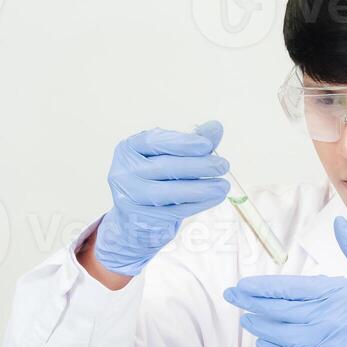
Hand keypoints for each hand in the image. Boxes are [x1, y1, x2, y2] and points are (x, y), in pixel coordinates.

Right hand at [93, 121, 230, 276]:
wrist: (137, 219)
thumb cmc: (156, 180)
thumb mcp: (170, 157)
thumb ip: (191, 142)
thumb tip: (216, 127)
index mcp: (128, 149)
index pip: (154, 142)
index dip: (182, 143)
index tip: (207, 145)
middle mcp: (123, 172)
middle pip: (164, 166)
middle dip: (197, 165)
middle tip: (223, 165)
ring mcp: (129, 197)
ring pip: (168, 191)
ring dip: (200, 188)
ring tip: (223, 185)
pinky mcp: (141, 218)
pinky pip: (173, 211)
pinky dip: (197, 204)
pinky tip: (215, 197)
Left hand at [223, 218, 346, 346]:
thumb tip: (340, 224)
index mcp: (335, 292)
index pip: (289, 288)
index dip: (263, 288)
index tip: (243, 286)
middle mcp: (326, 317)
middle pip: (280, 309)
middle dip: (252, 303)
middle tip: (232, 297)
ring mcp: (326, 342)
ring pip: (283, 333)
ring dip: (261, 325)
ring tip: (244, 318)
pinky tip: (264, 340)